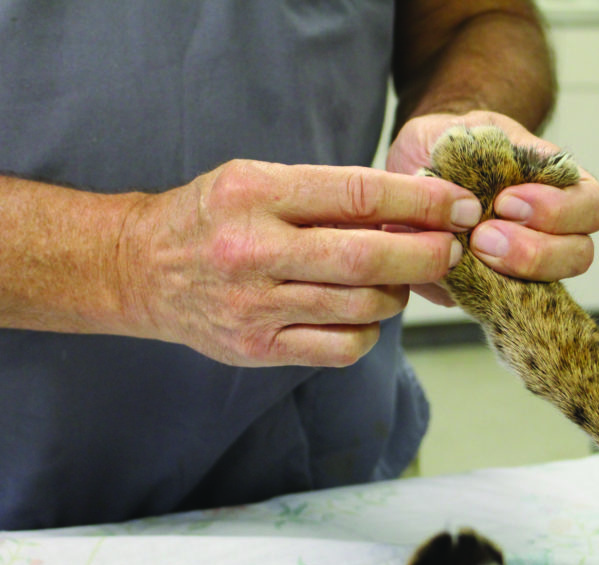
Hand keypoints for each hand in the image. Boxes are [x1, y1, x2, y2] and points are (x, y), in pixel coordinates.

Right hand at [117, 159, 481, 365]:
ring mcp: (255, 305)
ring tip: (398, 278)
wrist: (141, 269)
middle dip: (426, 255)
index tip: (457, 206)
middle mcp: (254, 251)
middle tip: (453, 249)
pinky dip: (368, 331)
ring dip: (397, 293)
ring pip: (361, 307)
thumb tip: (411, 210)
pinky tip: (362, 314)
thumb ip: (326, 195)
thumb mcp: (259, 182)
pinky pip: (341, 348)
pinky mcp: (257, 348)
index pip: (358, 194)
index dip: (420, 202)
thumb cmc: (212, 217)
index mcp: (257, 195)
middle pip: (367, 259)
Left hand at [386, 111, 598, 305]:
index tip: (505, 201)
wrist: (416, 176)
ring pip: (551, 286)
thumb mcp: (452, 133)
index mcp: (557, 184)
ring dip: (512, 275)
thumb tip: (464, 189)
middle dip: (534, 250)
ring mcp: (528, 265)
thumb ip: (462, 150)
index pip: (592, 204)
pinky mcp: (497, 291)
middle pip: (580, 254)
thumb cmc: (444, 148)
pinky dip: (484, 294)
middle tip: (484, 237)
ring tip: (472, 252)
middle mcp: (554, 229)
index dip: (557, 209)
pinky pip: (506, 305)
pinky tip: (457, 273)